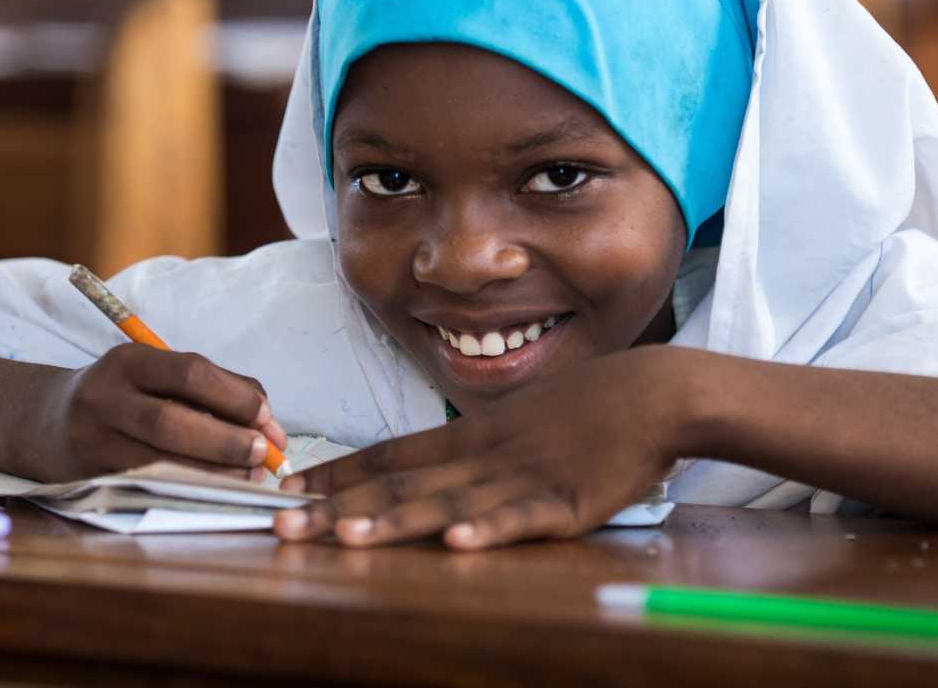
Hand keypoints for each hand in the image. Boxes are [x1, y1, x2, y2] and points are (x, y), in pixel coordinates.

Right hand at [24, 343, 287, 481]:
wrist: (44, 421)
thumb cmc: (124, 395)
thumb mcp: (156, 375)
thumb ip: (217, 389)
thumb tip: (270, 422)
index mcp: (128, 361)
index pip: (190, 371)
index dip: (235, 396)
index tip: (267, 417)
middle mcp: (104, 397)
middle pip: (172, 421)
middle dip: (226, 441)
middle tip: (263, 453)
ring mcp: (92, 441)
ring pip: (159, 462)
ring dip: (213, 472)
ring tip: (248, 475)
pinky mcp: (91, 478)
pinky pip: (148, 487)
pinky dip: (190, 489)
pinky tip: (217, 489)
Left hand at [274, 347, 688, 549]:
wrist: (655, 392)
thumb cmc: (588, 408)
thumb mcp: (519, 421)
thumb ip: (475, 448)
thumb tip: (432, 468)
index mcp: (470, 436)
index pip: (387, 455)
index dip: (335, 473)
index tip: (287, 486)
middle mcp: (483, 454)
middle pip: (400, 483)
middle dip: (336, 506)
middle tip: (282, 524)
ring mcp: (522, 477)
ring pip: (447, 503)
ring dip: (392, 521)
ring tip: (343, 536)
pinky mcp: (566, 502)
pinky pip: (520, 519)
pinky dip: (487, 531)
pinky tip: (455, 545)